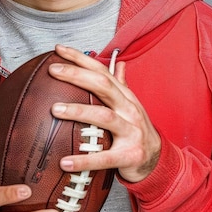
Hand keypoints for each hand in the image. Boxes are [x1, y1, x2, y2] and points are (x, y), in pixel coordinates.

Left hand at [49, 45, 161, 182]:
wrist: (158, 161)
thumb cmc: (136, 131)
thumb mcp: (130, 107)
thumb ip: (121, 86)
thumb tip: (119, 63)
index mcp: (125, 97)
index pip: (102, 71)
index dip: (81, 59)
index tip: (59, 50)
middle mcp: (129, 110)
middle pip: (103, 86)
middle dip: (77, 75)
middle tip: (53, 71)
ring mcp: (132, 132)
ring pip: (104, 117)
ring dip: (78, 111)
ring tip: (54, 110)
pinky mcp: (129, 156)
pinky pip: (104, 158)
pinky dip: (84, 160)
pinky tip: (64, 162)